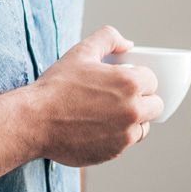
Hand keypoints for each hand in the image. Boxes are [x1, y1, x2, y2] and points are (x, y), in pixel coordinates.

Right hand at [30, 26, 163, 165]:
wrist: (34, 121)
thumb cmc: (57, 86)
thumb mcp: (81, 52)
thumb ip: (109, 38)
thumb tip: (129, 44)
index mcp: (129, 83)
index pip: (152, 81)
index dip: (140, 79)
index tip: (126, 81)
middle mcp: (133, 111)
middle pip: (156, 106)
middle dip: (143, 100)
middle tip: (121, 98)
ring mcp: (124, 135)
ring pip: (143, 128)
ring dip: (133, 121)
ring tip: (109, 114)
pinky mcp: (113, 153)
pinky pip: (125, 143)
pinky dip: (117, 137)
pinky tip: (97, 129)